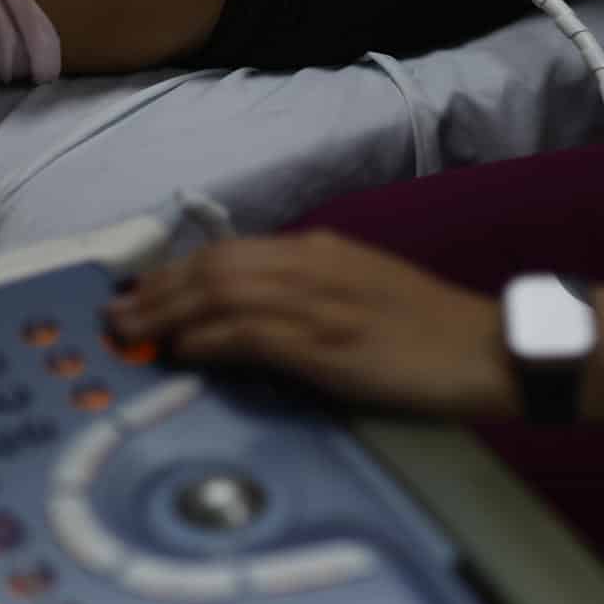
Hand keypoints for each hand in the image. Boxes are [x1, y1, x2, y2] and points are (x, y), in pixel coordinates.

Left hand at [104, 231, 519, 418]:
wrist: (487, 348)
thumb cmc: (430, 331)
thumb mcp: (364, 295)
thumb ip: (312, 296)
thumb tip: (251, 322)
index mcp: (321, 250)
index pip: (231, 251)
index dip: (178, 271)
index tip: (142, 292)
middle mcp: (312, 265)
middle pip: (215, 266)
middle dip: (159, 290)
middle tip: (117, 316)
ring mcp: (319, 301)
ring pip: (221, 292)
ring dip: (168, 313)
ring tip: (131, 335)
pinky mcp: (325, 343)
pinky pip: (249, 332)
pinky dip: (206, 340)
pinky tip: (181, 353)